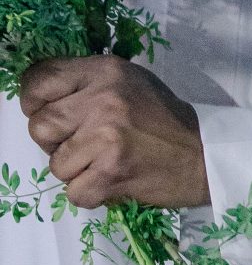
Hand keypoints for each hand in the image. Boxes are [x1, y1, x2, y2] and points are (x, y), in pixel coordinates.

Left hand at [20, 58, 208, 209]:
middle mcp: (103, 99)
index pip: (38, 80)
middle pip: (39, 126)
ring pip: (55, 164)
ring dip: (75, 171)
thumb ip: (87, 83)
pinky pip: (74, 192)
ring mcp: (108, 137)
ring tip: (104, 163)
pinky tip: (112, 181)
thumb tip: (40, 98)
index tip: (49, 113)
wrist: (205, 154)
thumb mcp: (129, 82)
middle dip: (53, 143)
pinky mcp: (113, 172)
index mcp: (105, 71)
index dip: (34, 101)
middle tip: (81, 145)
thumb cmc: (163, 119)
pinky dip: (91, 193)